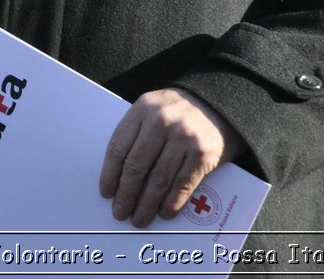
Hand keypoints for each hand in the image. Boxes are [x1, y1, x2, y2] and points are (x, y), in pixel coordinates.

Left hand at [99, 89, 239, 226]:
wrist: (217, 104)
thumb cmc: (175, 111)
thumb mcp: (150, 109)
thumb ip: (135, 134)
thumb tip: (118, 176)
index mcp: (142, 110)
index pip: (118, 147)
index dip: (110, 174)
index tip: (106, 192)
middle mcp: (161, 122)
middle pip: (137, 166)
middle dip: (126, 194)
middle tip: (120, 212)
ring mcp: (184, 138)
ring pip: (159, 178)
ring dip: (147, 203)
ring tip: (139, 218)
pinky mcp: (203, 154)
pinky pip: (183, 183)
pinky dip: (172, 201)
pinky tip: (164, 212)